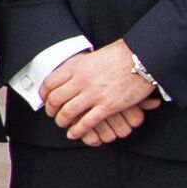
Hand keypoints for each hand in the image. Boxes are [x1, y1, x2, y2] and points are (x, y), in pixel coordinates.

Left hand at [39, 41, 159, 147]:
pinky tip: (75, 133)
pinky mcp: (107, 106)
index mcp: (77, 66)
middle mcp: (81, 80)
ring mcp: (94, 94)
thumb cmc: (122, 54)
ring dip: (62, 121)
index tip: (45, 100)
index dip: (44, 94)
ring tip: (64, 125)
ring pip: (68, 113)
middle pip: (56, 100)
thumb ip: (82, 65)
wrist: (142, 58)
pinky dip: (78, 130)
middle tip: (53, 115)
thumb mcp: (95, 56)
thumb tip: (74, 71)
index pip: (50, 83)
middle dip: (51, 110)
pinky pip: (87, 122)